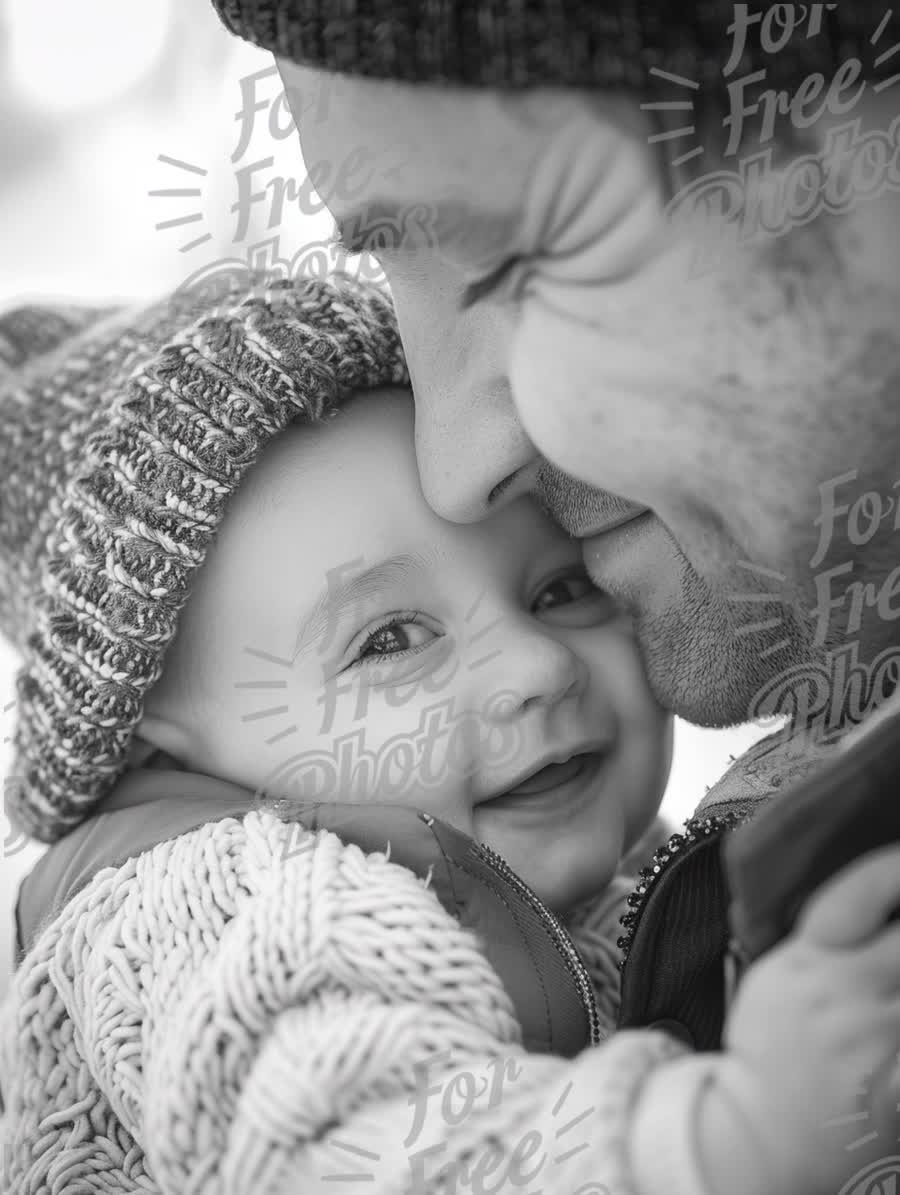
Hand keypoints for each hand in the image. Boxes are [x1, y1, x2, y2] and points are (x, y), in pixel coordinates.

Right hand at [721, 845, 899, 1193]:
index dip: (892, 868)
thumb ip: (820, 938)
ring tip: (893, 976)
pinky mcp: (899, 1083)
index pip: (861, 893)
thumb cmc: (769, 1045)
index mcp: (809, 958)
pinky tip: (896, 1010)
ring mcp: (879, 1038)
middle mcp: (848, 992)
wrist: (761, 1128)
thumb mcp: (777, 975)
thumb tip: (872, 899)